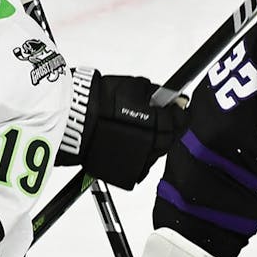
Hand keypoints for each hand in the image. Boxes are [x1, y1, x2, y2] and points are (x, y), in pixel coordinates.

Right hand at [57, 67, 190, 188]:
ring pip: (158, 151)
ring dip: (154, 142)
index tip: (178, 108)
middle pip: (170, 137)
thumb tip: (169, 96)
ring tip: (139, 131)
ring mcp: (143, 159)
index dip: (180, 112)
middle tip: (157, 119)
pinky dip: (141, 155)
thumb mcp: (134, 85)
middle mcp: (154, 144)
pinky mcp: (130, 171)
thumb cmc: (101, 100)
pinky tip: (131, 145)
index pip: (181, 119)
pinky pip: (143, 164)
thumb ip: (156, 93)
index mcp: (159, 122)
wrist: (76, 119)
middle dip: (168, 128)